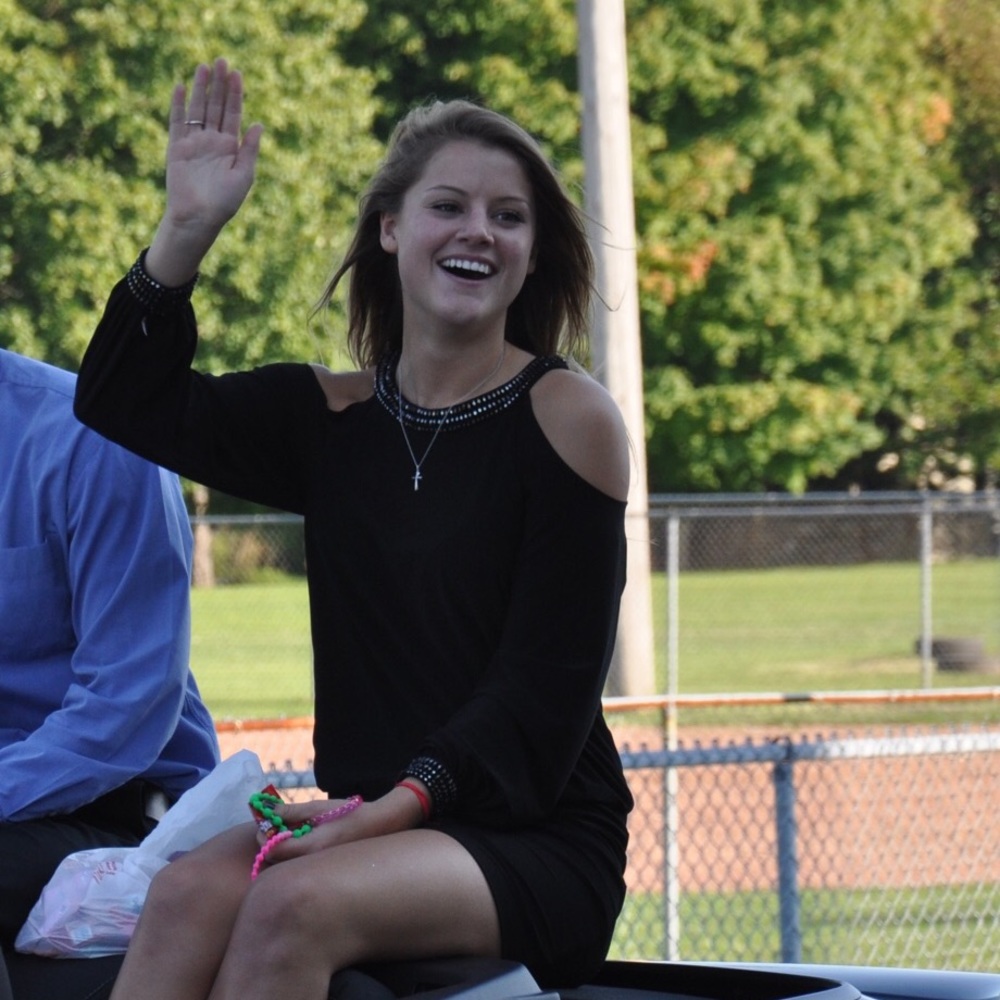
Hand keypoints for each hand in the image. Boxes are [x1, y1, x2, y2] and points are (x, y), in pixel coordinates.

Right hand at [146, 58, 263, 284]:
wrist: (198, 217)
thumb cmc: (224, 202)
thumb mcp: (244, 175)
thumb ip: (250, 149)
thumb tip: (259, 123)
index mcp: (231, 147)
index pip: (233, 114)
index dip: (235, 94)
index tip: (237, 73)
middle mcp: (212, 141)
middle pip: (215, 106)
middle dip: (219, 84)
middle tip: (221, 60)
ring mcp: (194, 143)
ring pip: (197, 109)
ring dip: (200, 88)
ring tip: (204, 67)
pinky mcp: (176, 147)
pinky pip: (177, 122)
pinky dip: (178, 105)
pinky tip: (181, 86)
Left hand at [253, 787, 425, 865]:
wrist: (379, 826)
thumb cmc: (350, 814)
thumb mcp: (319, 808)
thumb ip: (292, 811)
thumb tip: (267, 811)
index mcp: (310, 848)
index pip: (272, 850)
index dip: (264, 835)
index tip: (267, 821)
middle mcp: (310, 865)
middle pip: (275, 863)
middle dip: (269, 845)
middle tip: (276, 827)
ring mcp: (315, 870)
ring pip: (284, 866)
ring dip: (280, 851)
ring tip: (291, 834)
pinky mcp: (319, 871)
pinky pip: (296, 866)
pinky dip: (292, 855)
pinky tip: (303, 842)